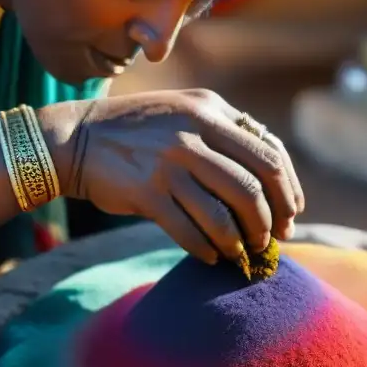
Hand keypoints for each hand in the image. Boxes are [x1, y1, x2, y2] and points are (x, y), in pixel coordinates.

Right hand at [40, 90, 303, 262]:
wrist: (74, 138)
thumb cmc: (139, 131)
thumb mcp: (185, 111)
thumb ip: (226, 133)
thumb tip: (273, 177)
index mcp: (210, 110)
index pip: (269, 154)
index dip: (288, 189)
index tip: (292, 213)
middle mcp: (192, 133)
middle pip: (253, 187)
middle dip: (270, 221)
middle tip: (271, 239)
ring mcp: (168, 163)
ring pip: (224, 215)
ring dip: (240, 241)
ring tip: (241, 252)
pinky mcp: (146, 192)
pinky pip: (189, 231)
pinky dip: (207, 250)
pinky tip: (211, 256)